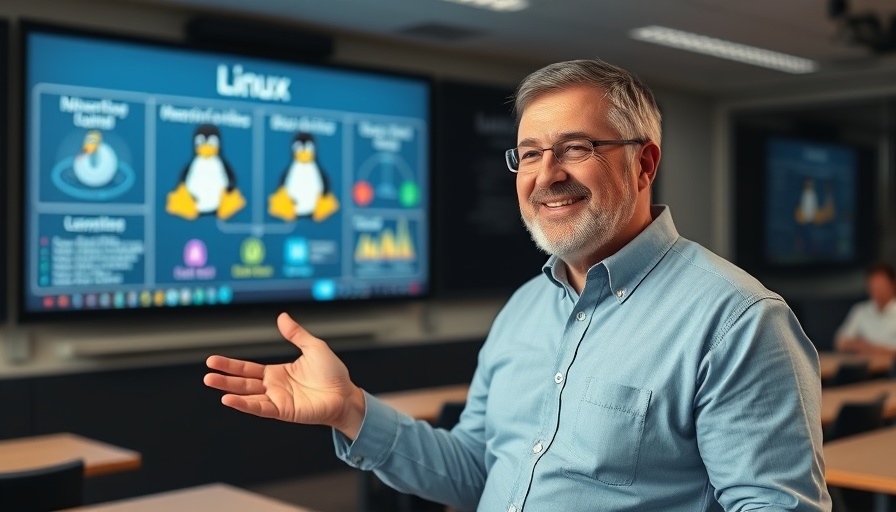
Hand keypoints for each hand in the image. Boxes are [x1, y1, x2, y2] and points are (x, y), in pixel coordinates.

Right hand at [204, 312, 365, 438]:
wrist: (346, 394)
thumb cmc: (333, 373)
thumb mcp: (313, 347)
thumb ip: (296, 334)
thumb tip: (282, 316)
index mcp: (278, 373)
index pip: (248, 369)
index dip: (230, 365)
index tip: (212, 360)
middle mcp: (274, 387)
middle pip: (243, 382)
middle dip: (224, 378)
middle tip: (206, 374)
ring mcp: (277, 400)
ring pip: (248, 395)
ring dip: (229, 390)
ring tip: (211, 383)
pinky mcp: (284, 411)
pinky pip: (260, 408)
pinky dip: (244, 405)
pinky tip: (230, 400)